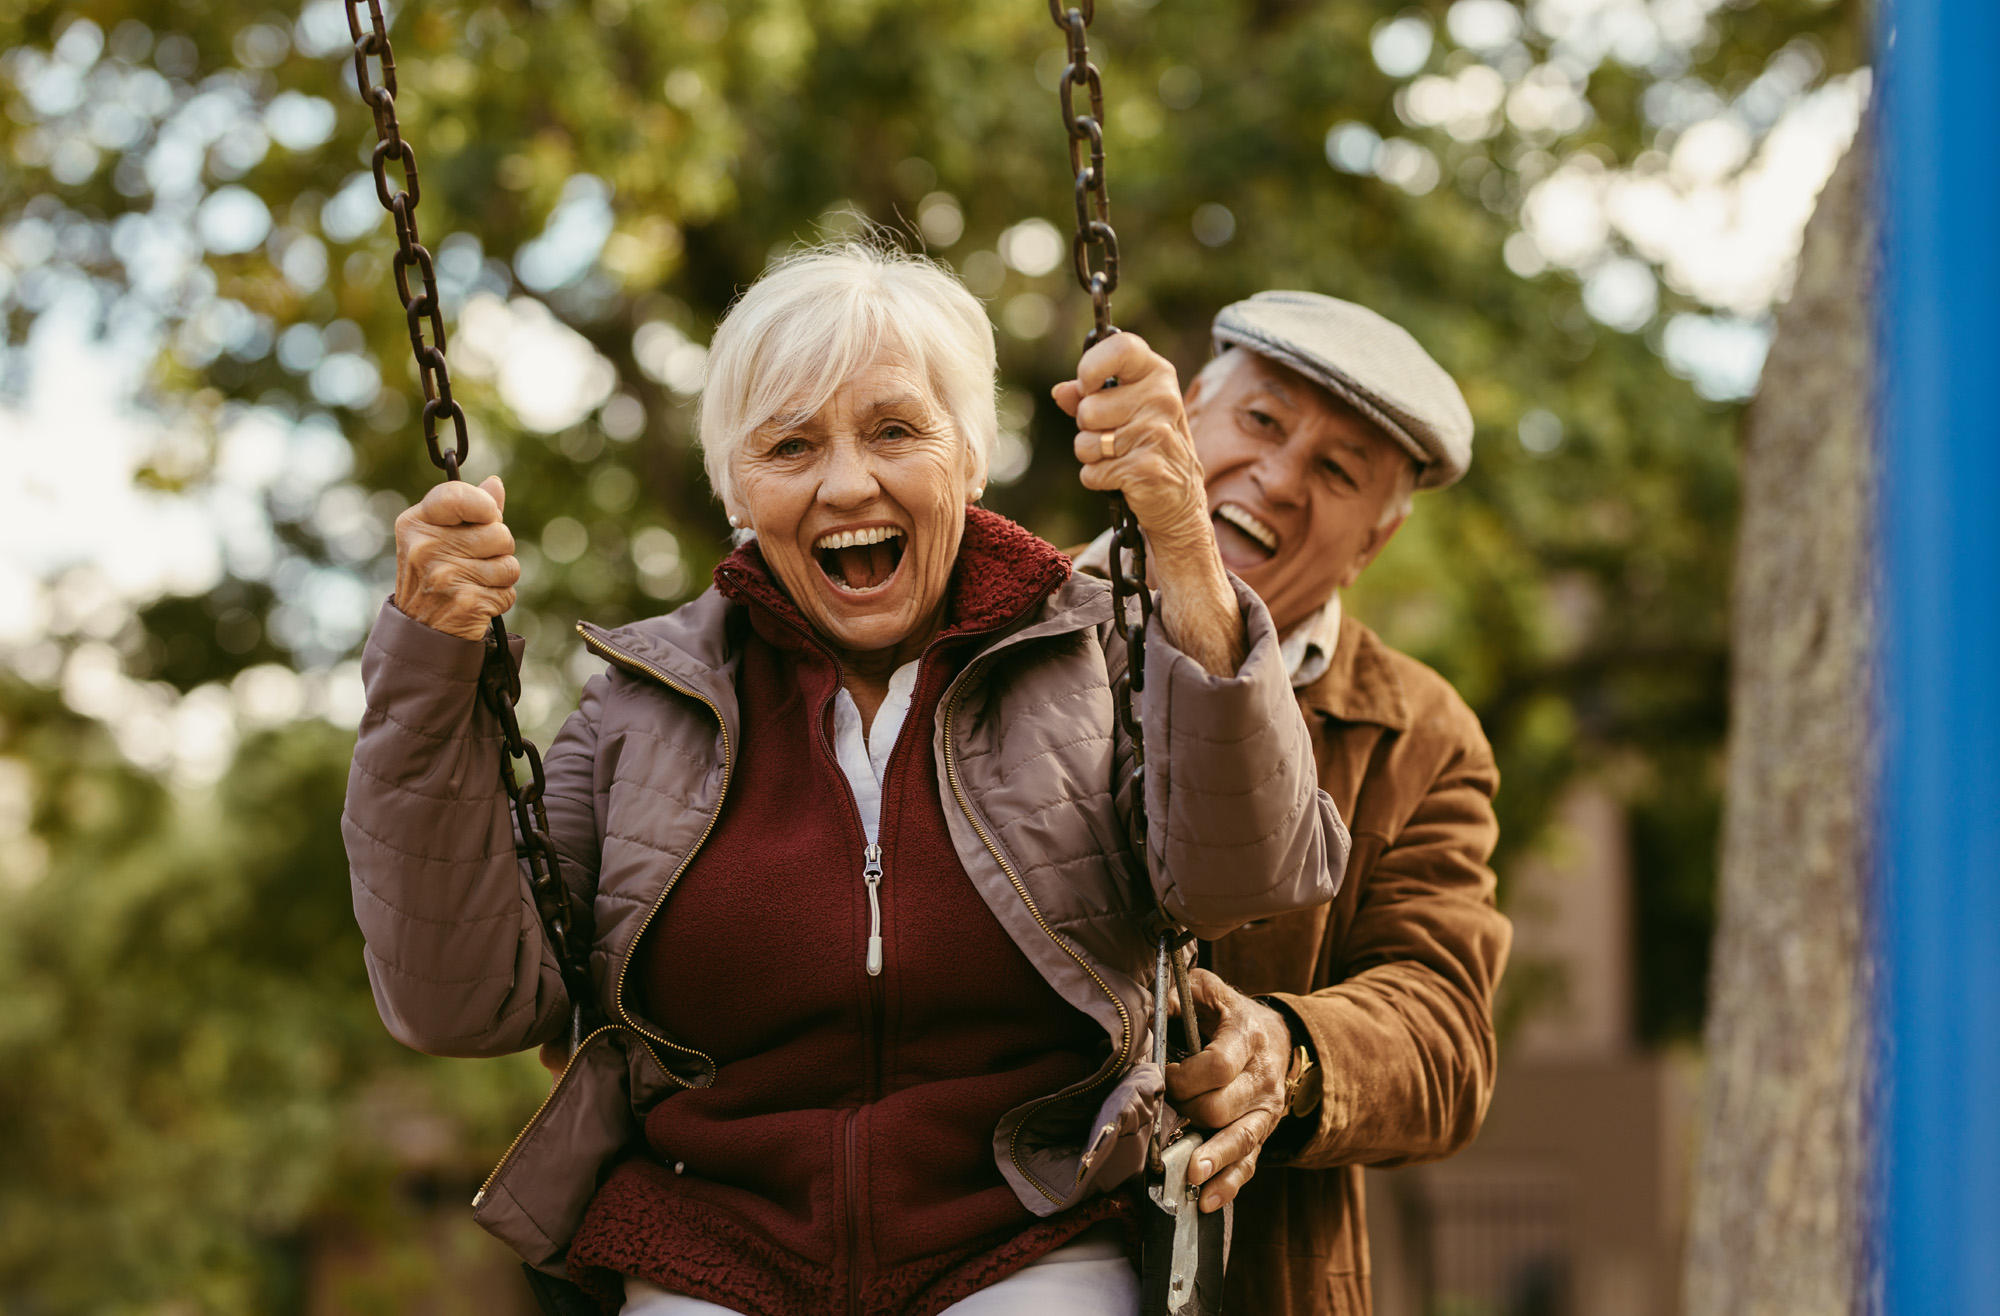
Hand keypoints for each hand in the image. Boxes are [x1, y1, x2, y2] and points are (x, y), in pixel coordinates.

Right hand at [393, 476, 520, 640]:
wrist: (421, 631)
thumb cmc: (435, 576)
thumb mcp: (440, 538)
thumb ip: (469, 510)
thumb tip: (495, 483)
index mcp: (416, 523)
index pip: (458, 495)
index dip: (484, 505)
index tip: (488, 516)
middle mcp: (425, 548)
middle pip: (498, 533)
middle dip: (498, 548)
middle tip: (475, 561)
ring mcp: (444, 576)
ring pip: (509, 563)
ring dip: (501, 576)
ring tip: (475, 583)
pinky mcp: (466, 602)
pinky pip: (508, 591)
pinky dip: (500, 598)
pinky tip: (477, 601)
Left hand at [1054, 333, 1208, 552]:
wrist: (1181, 499)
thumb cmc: (1146, 445)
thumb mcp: (1124, 411)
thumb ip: (1089, 396)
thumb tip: (1060, 391)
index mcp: (1157, 374)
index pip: (1122, 347)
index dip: (1092, 366)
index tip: (1086, 386)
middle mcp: (1161, 399)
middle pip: (1088, 409)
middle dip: (1088, 428)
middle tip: (1114, 435)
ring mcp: (1156, 434)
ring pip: (1085, 444)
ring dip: (1092, 456)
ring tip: (1119, 457)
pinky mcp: (1145, 468)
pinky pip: (1092, 473)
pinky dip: (1098, 479)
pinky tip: (1123, 478)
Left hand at [1165, 968, 1295, 1212]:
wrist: (1278, 1036)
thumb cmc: (1229, 1014)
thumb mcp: (1207, 991)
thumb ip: (1177, 996)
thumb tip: (1147, 1012)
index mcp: (1247, 1038)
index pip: (1217, 1065)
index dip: (1184, 1077)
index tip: (1162, 1075)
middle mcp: (1262, 1077)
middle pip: (1222, 1107)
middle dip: (1187, 1111)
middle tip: (1167, 1107)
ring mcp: (1265, 1110)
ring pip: (1241, 1140)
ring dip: (1213, 1159)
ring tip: (1189, 1175)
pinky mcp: (1263, 1133)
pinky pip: (1250, 1164)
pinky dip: (1228, 1185)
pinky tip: (1207, 1200)